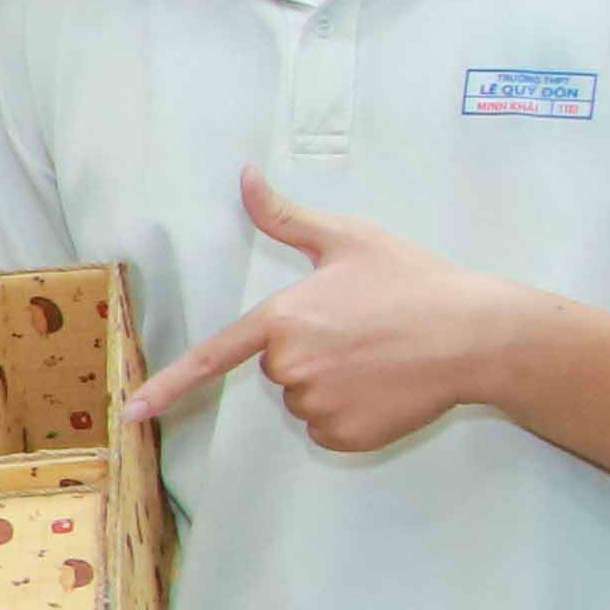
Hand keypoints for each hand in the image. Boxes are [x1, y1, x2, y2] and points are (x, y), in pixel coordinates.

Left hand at [122, 170, 526, 457]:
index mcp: (283, 318)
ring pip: (302, 400)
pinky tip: (386, 387)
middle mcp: (291, 366)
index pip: (212, 356)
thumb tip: (245, 174)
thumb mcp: (347, 239)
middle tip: (360, 331)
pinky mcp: (344, 435)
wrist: (477, 334)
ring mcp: (317, 404)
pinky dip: (351, 414)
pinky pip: (328, 429)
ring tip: (379, 357)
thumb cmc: (413, 282)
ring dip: (330, 384)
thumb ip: (285, 216)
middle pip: (275, 369)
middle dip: (309, 352)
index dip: (168, 386)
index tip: (132, 413)